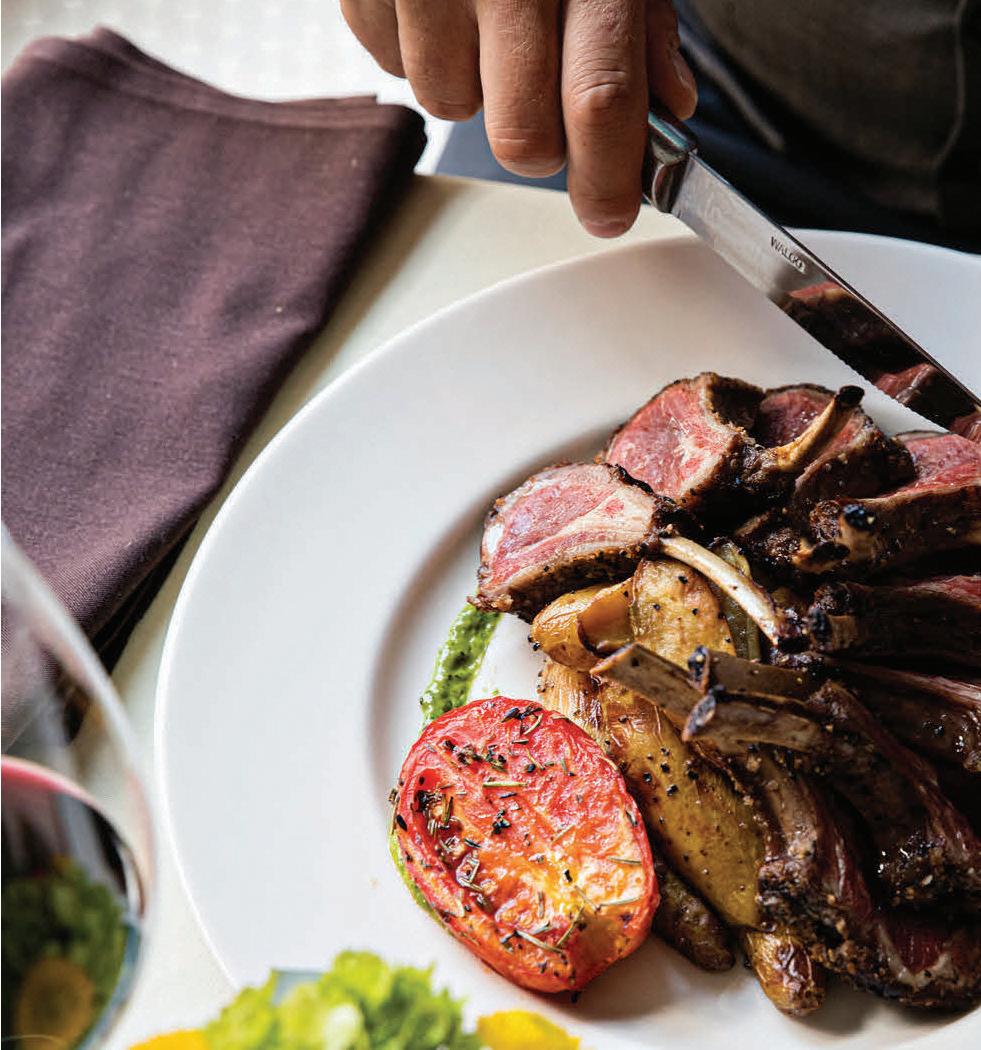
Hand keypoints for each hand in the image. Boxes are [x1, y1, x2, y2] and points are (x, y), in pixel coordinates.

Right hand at [341, 0, 696, 236]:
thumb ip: (642, 23)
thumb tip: (666, 109)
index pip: (599, 98)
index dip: (608, 176)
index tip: (610, 212)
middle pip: (519, 134)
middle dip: (538, 142)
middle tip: (544, 103)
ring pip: (450, 106)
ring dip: (473, 86)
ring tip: (482, 19)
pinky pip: (393, 68)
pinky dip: (420, 49)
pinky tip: (438, 1)